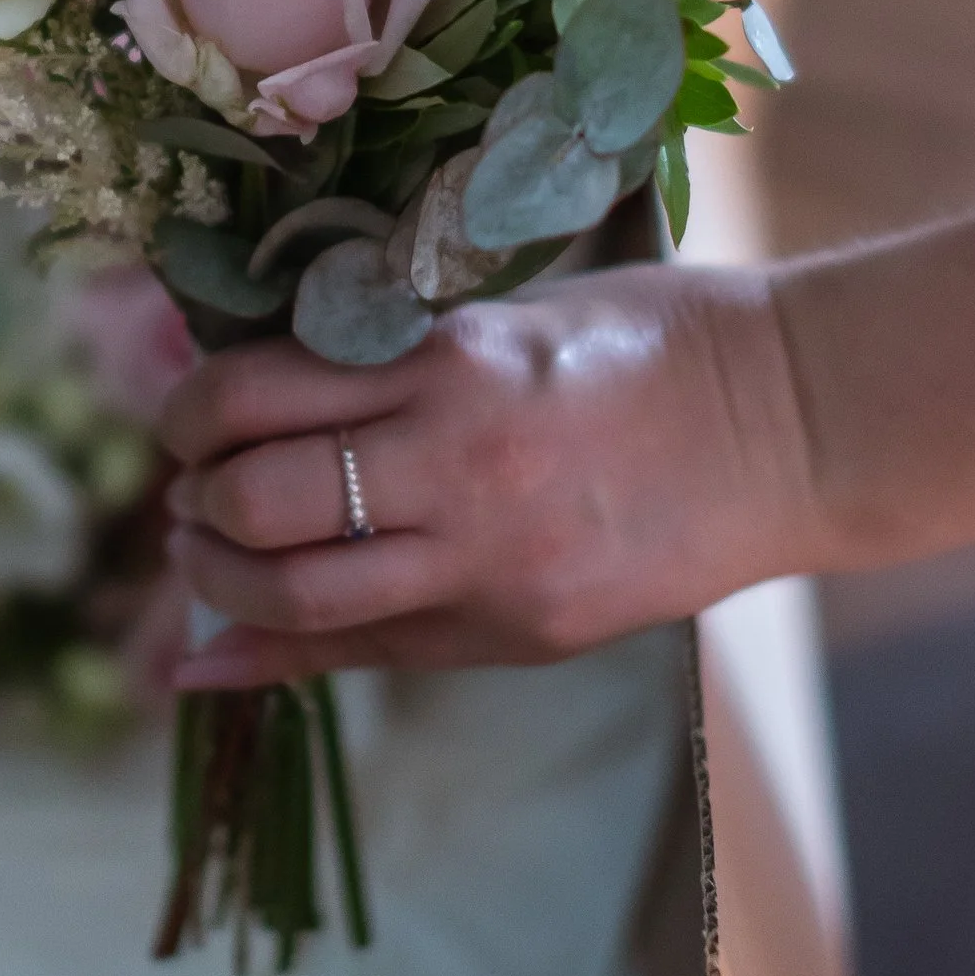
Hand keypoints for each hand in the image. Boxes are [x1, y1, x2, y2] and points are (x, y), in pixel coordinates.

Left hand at [158, 267, 825, 686]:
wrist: (789, 422)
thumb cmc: (649, 340)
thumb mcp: (509, 319)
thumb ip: (389, 360)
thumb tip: (252, 397)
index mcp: (450, 359)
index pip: (255, 393)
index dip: (191, 412)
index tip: (185, 415)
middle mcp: (456, 462)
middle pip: (257, 500)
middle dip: (197, 502)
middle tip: (190, 493)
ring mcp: (491, 559)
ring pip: (295, 594)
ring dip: (222, 583)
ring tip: (213, 558)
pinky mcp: (523, 630)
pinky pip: (368, 651)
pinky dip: (274, 656)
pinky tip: (215, 656)